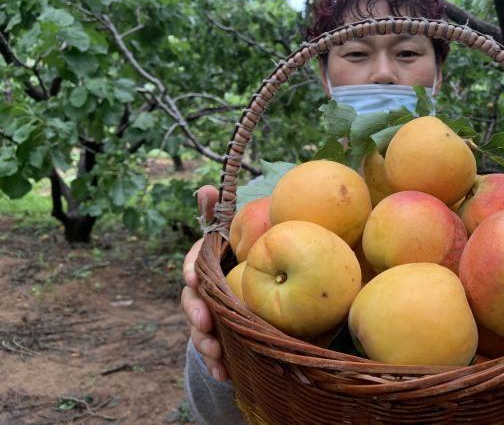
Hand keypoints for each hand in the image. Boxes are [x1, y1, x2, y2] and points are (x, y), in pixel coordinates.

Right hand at [181, 185, 227, 381]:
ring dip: (205, 344)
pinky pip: (215, 351)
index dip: (191, 271)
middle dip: (195, 315)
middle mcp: (202, 291)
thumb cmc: (244, 253)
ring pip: (200, 330)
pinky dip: (217, 363)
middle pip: (191, 302)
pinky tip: (224, 373)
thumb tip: (206, 187)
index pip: (192, 265)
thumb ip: (219, 212)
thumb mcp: (238, 231)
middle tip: (206, 323)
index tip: (193, 278)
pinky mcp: (221, 336)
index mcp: (206, 265)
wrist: (255, 284)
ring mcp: (209, 315)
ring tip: (217, 354)